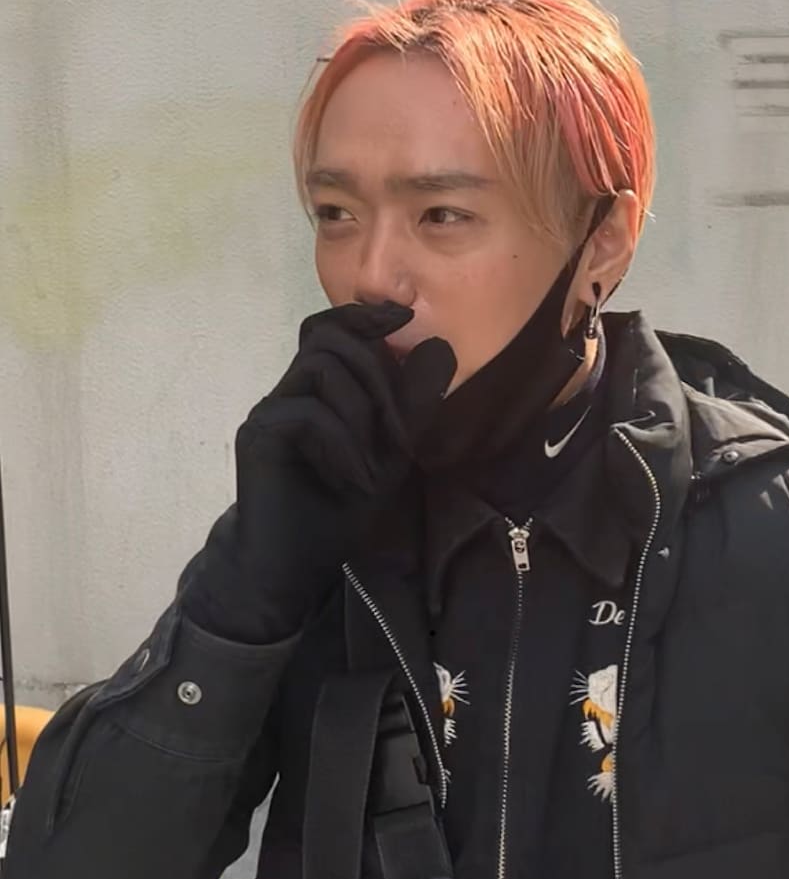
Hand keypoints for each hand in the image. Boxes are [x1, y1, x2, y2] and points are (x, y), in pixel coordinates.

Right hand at [185, 302, 455, 641]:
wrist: (298, 564)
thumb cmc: (341, 506)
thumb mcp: (393, 450)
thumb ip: (415, 402)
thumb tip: (440, 346)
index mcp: (318, 389)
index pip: (331, 327)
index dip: (364, 314)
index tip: (403, 318)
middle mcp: (290, 391)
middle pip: (330, 339)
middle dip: (378, 376)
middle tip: (400, 434)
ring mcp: (271, 410)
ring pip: (320, 367)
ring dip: (363, 412)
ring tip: (375, 464)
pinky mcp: (259, 436)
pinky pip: (307, 413)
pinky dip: (343, 444)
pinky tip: (355, 479)